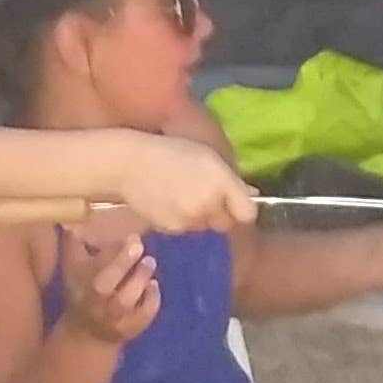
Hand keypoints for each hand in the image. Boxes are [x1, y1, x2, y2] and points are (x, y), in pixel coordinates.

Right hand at [58, 221, 159, 342]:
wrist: (87, 333)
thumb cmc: (82, 291)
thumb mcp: (74, 268)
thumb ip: (76, 242)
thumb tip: (77, 214)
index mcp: (78, 282)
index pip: (87, 265)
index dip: (106, 250)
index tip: (127, 235)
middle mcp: (92, 301)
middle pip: (102, 285)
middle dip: (121, 263)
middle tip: (138, 244)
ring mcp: (111, 318)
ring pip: (124, 300)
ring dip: (138, 279)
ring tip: (149, 262)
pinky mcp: (129, 329)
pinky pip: (142, 316)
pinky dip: (151, 300)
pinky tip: (154, 286)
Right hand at [114, 132, 256, 236]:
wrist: (130, 164)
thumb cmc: (171, 152)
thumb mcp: (206, 157)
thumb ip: (231, 180)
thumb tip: (252, 195)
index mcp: (221, 182)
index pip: (247, 213)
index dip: (240, 208)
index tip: (232, 202)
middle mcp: (209, 203)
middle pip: (225, 223)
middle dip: (218, 212)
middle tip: (201, 193)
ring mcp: (190, 219)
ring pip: (204, 227)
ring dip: (199, 216)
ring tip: (180, 194)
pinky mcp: (172, 229)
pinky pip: (185, 229)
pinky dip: (180, 219)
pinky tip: (167, 202)